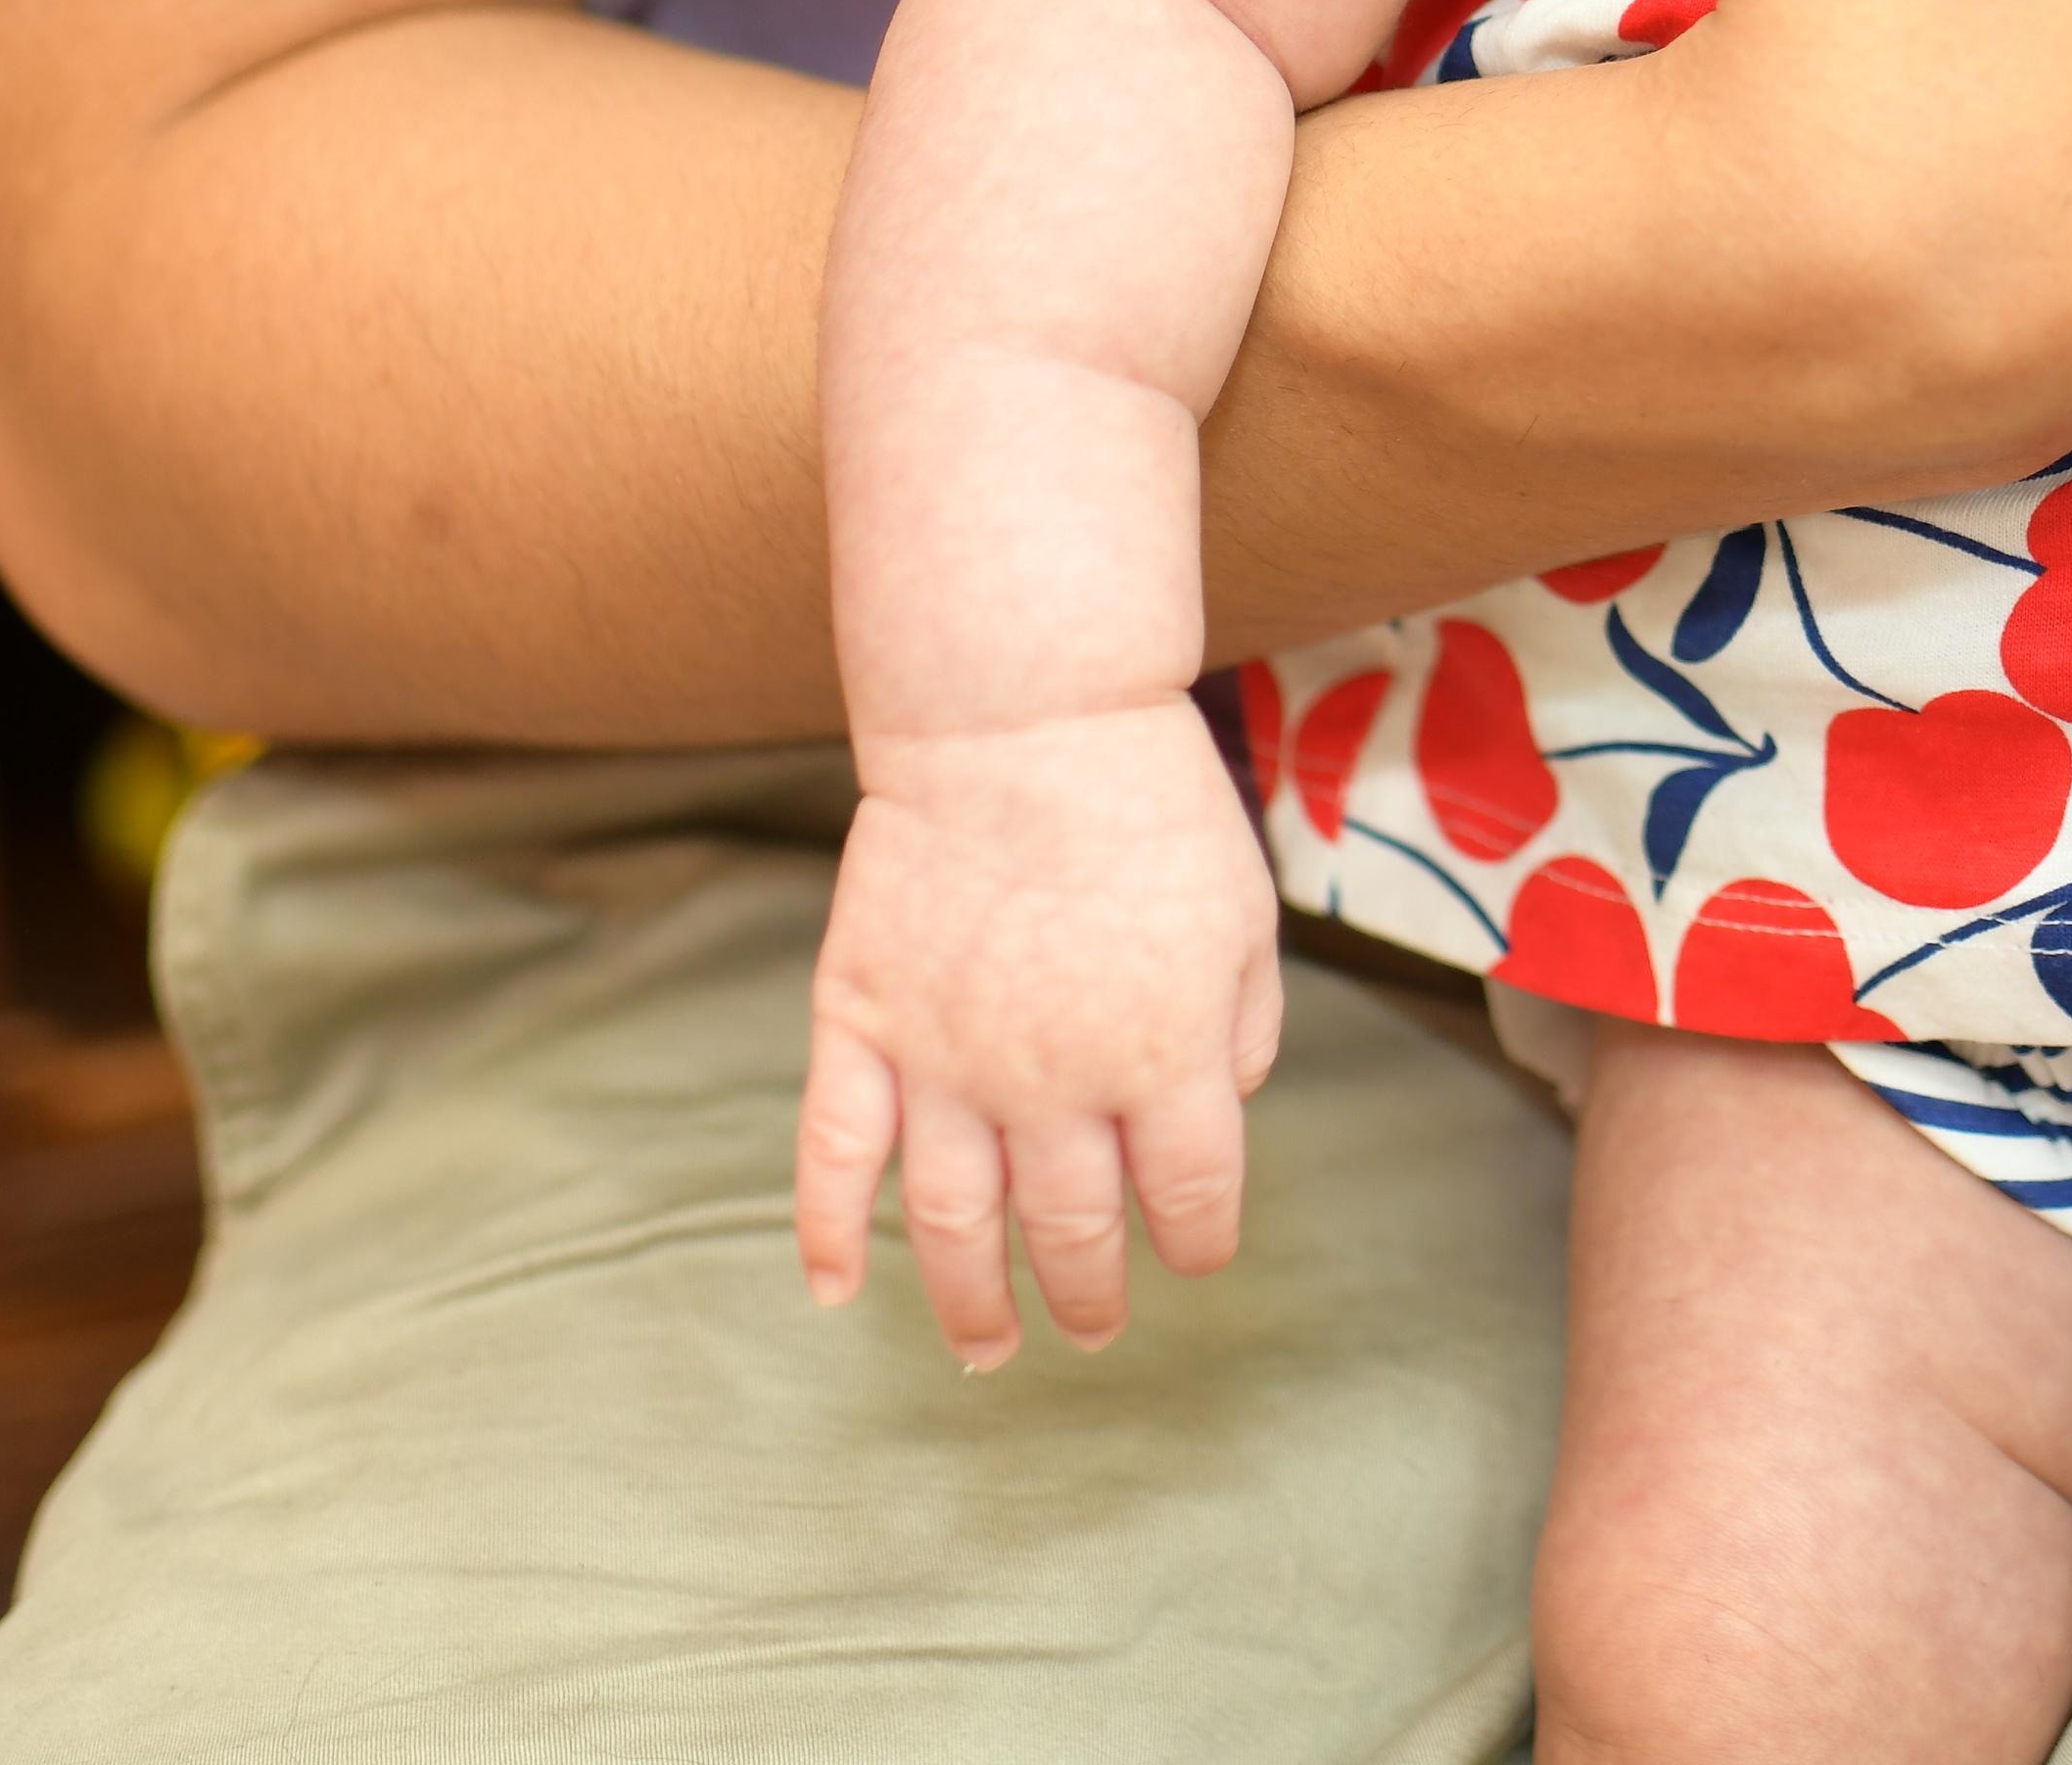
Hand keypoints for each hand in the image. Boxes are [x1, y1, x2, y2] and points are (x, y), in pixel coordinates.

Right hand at [797, 700, 1285, 1364]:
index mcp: (1163, 1060)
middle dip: (1090, 1295)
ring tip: (989, 1351)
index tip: (1194, 1257)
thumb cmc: (1151, 806)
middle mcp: (1054, 1087)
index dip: (1197, 1244)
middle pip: (1074, 1232)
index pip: (1189, 1200)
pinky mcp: (864, 1026)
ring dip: (970, 1302)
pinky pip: (834, 1155)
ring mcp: (947, 1065)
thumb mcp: (1246, 916)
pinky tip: (833, 1293)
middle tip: (1096, 1331)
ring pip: (954, 1224)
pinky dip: (825, 1233)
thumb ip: (1244, 1029)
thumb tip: (1217, 1111)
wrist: (1023, 721)